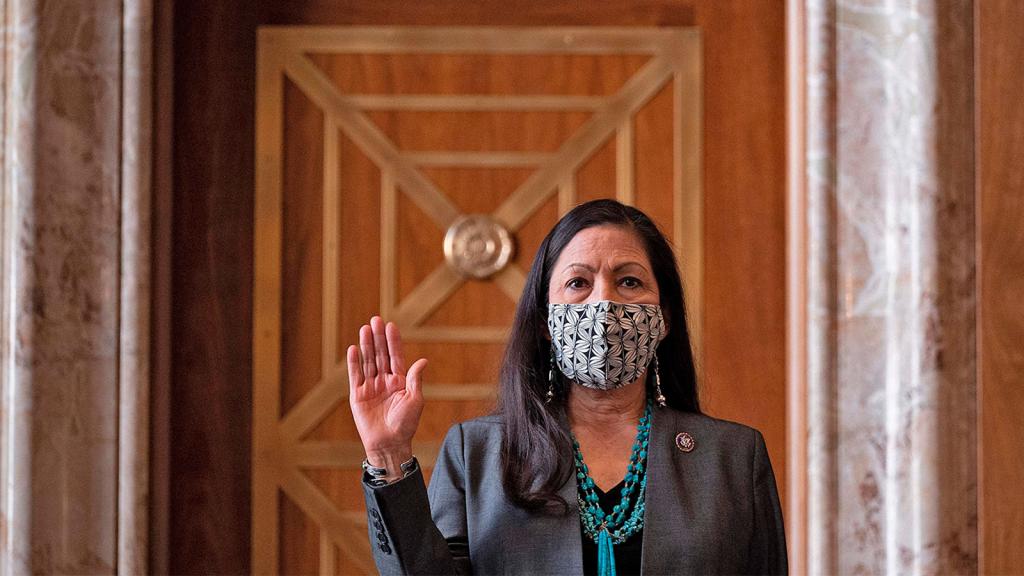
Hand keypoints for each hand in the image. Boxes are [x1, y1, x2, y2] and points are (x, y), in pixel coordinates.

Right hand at [347, 316, 427, 471]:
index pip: (396, 356)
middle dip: (378, 338)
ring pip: (368, 361)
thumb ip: (415, 379)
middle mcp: (384, 381)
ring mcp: (370, 387)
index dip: (393, 341)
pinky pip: (355, 375)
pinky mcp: (357, 395)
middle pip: (380, 355)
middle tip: (375, 320)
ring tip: (365, 329)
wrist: (390, 443)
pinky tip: (353, 349)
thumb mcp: (415, 400)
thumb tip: (423, 360)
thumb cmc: (406, 424)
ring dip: (367, 345)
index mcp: (399, 381)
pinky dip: (354, 362)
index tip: (391, 326)